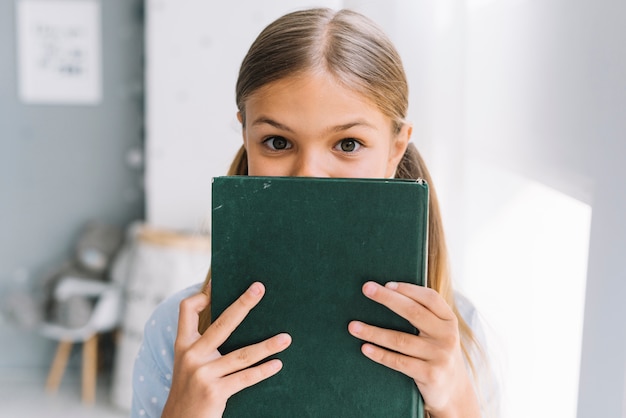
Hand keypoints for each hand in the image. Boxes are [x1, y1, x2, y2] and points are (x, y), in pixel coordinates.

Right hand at [162, 282, 291, 417]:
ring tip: (286, 338)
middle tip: (259, 288)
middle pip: (222, 323)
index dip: (202, 294)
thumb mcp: (188, 363)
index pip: (186, 309)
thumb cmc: (189, 388)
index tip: (218, 284)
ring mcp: (203, 374)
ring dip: (268, 345)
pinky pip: (245, 378)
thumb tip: (233, 318)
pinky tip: (277, 364)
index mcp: (184, 344)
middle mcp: (191, 356)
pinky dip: (263, 371)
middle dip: (243, 304)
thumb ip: (203, 344)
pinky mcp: (215, 392)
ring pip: (242, 355)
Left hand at [348, 281, 479, 417]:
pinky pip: (399, 362)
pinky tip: (365, 348)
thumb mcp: (438, 333)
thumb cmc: (437, 354)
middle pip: (413, 312)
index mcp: (449, 321)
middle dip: (387, 298)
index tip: (386, 284)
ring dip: (373, 332)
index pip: (430, 298)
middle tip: (366, 288)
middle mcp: (447, 336)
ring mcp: (440, 356)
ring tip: (353, 326)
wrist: (454, 393)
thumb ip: (424, 315)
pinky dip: (380, 354)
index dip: (408, 289)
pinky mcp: (430, 375)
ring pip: (400, 340)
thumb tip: (387, 292)